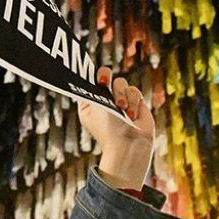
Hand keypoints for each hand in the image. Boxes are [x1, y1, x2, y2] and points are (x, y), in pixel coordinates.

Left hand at [81, 65, 153, 190]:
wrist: (128, 144)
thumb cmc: (107, 129)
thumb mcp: (93, 107)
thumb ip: (90, 88)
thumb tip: (83, 74)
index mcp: (89, 101)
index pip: (88, 80)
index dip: (90, 74)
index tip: (93, 76)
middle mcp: (104, 98)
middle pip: (104, 74)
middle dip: (104, 76)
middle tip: (103, 81)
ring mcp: (120, 99)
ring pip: (120, 82)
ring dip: (121, 95)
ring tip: (122, 109)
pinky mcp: (135, 102)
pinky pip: (134, 90)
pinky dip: (133, 102)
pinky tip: (132, 115)